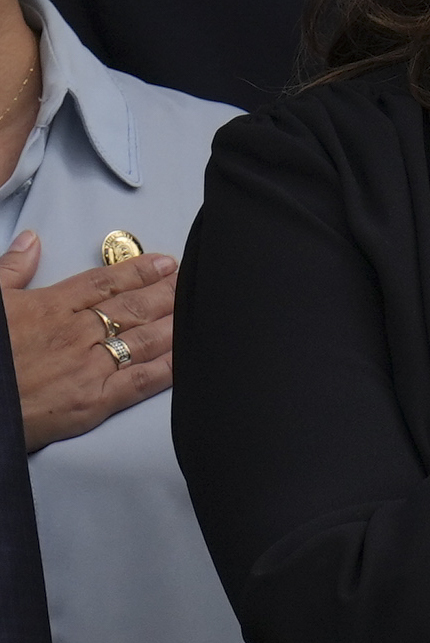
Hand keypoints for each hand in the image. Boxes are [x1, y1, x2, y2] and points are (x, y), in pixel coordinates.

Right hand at [0, 232, 178, 448]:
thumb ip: (12, 270)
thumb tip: (31, 240)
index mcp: (51, 307)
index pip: (105, 282)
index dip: (139, 271)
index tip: (164, 263)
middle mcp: (76, 334)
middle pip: (133, 307)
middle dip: (167, 292)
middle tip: (192, 280)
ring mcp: (88, 368)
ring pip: (144, 338)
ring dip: (174, 322)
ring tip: (199, 309)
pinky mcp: (92, 402)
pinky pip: (140, 380)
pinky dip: (168, 367)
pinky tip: (188, 356)